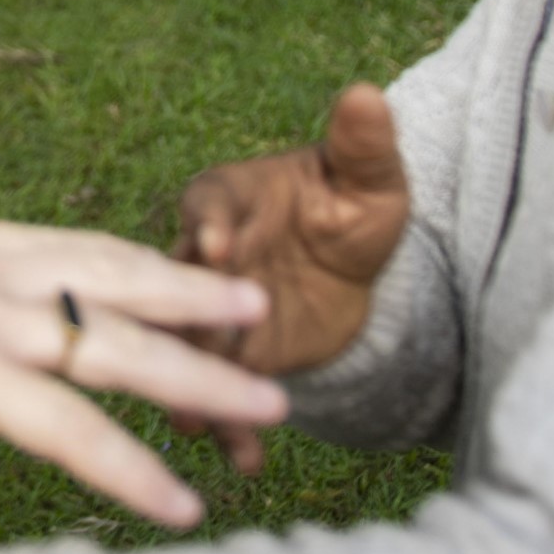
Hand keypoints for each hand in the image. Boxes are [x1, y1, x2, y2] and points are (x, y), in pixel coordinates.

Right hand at [0, 217, 283, 530]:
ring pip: (118, 350)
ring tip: (266, 406)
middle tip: (260, 307)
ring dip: (200, 380)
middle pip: (114, 280)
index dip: (136, 260)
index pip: (68, 247)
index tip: (187, 266)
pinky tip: (179, 503)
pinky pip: (74, 433)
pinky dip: (134, 470)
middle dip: (195, 296)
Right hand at [170, 83, 409, 467]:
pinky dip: (231, 427)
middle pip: (182, 285)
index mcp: (229, 198)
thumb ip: (363, 145)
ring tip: (196, 424)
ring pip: (189, 348)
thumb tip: (368, 93)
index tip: (215, 243)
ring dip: (191, 385)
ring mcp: (212, 313)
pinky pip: (221, 395)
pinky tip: (248, 460)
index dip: (207, 222)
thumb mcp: (371, 181)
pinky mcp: (232, 360)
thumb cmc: (354, 209)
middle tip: (192, 345)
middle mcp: (206, 256)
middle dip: (183, 318)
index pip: (207, 202)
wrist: (359, 273)